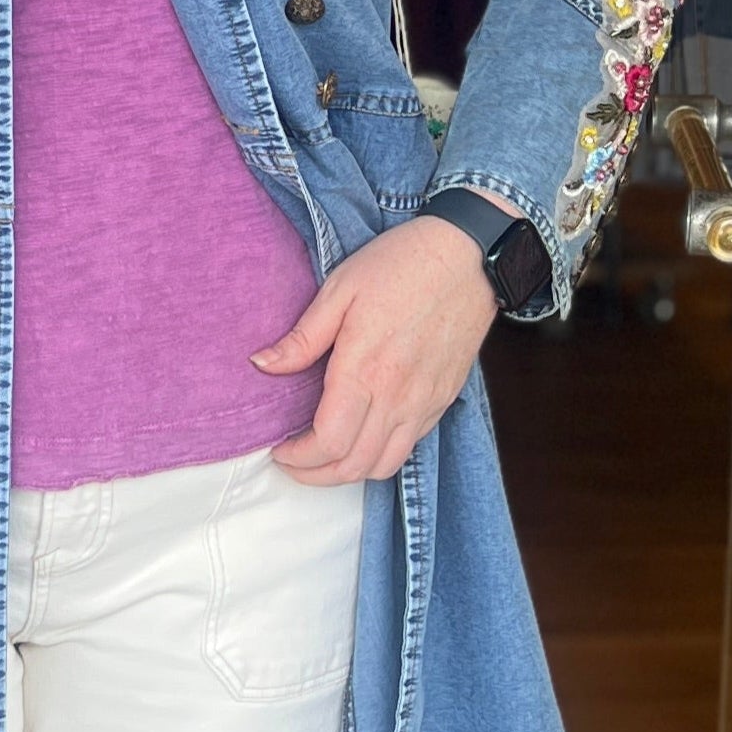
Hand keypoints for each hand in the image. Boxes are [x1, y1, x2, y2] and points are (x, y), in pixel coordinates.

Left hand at [254, 216, 500, 485]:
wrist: (469, 257)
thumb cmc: (402, 264)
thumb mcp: (340, 289)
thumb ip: (302, 337)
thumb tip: (262, 365)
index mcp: (365, 370)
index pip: (328, 443)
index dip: (298, 458)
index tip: (280, 449)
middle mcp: (398, 396)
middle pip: (353, 466)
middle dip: (315, 474)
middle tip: (293, 461)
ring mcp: (424, 402)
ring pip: (384, 465)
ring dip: (348, 472)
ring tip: (324, 457)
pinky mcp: (443, 400)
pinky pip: (410, 446)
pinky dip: (380, 455)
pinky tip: (362, 435)